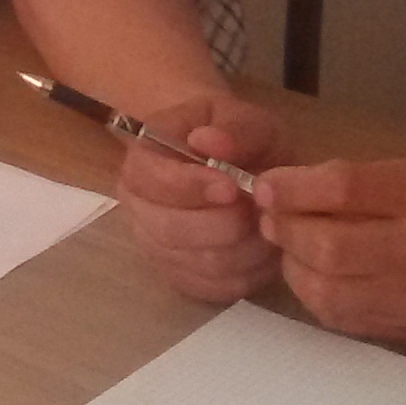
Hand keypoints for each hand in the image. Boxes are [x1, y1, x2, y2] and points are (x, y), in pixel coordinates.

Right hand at [115, 92, 289, 301]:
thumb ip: (230, 127)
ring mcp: (157, 247)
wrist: (236, 162)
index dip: (189, 187)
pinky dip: (245, 272)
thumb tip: (207, 141)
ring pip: (196, 263)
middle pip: (170, 230)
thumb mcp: (241, 116)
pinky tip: (260, 248)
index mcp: (142, 161)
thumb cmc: (233, 136)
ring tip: (266, 224)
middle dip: (223, 222)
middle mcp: (138, 208)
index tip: (231, 186)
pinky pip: (212, 288)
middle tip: (258, 208)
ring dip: (242, 247)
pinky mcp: (182, 277)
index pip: (149, 181)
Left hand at [257, 157, 405, 349]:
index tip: (265, 185)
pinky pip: (344, 320)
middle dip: (285, 230)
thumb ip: (362, 182)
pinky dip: (318, 299)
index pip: (341, 189)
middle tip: (271, 219)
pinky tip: (317, 280)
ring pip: (327, 290)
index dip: (291, 187)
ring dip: (294, 268)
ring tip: (291, 249)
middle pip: (327, 244)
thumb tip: (288, 186)